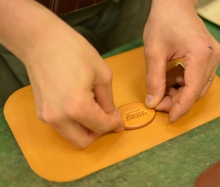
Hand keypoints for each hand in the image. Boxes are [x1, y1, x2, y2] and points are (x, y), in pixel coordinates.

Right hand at [26, 30, 124, 147]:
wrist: (41, 42)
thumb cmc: (74, 51)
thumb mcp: (102, 74)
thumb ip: (108, 100)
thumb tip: (110, 115)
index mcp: (78, 107)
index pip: (101, 126)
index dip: (115, 124)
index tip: (120, 121)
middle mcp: (60, 118)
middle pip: (83, 142)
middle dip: (99, 133)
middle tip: (107, 119)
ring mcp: (47, 117)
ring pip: (71, 136)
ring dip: (86, 129)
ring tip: (94, 110)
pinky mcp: (41, 112)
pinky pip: (62, 126)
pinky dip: (74, 123)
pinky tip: (79, 106)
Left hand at [143, 0, 219, 122]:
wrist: (174, 4)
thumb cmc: (163, 21)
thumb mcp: (153, 52)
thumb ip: (154, 80)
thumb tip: (153, 102)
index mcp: (201, 55)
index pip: (192, 91)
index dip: (180, 108)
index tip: (169, 118)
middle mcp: (213, 57)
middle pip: (196, 91)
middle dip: (177, 101)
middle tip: (158, 102)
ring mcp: (214, 56)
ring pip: (198, 86)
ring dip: (180, 92)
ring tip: (162, 88)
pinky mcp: (209, 56)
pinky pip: (198, 77)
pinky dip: (183, 83)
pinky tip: (170, 78)